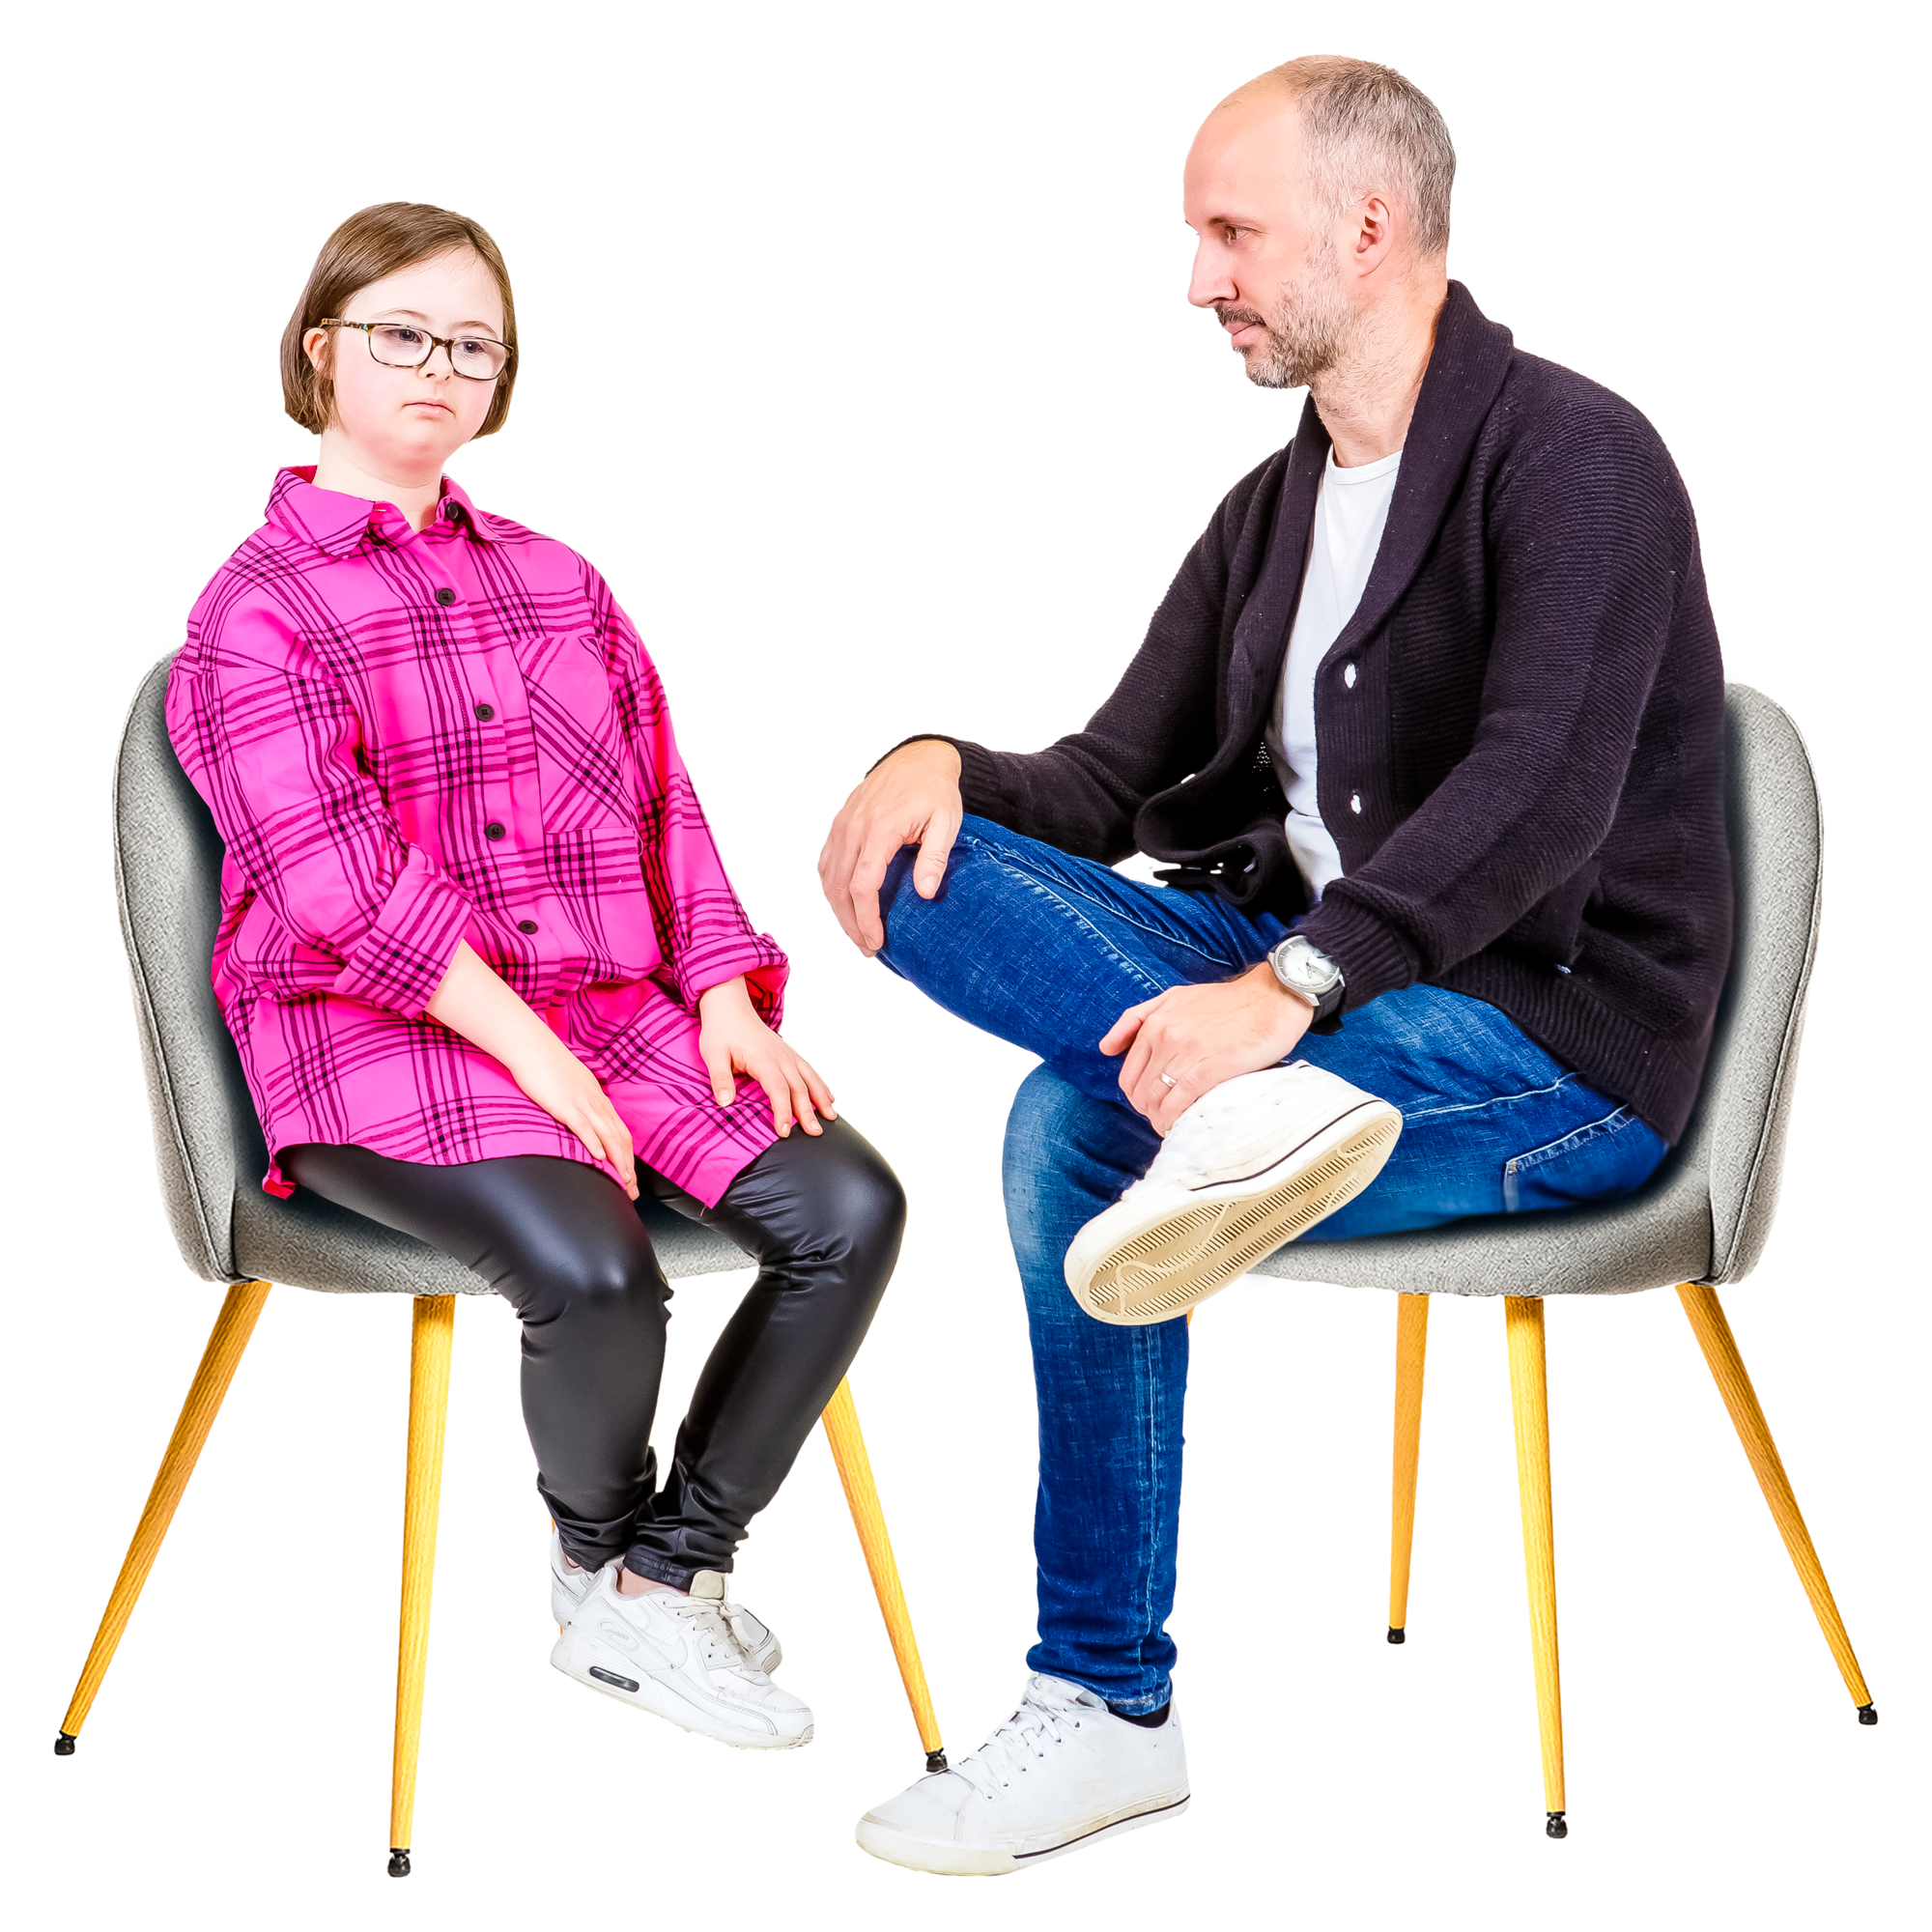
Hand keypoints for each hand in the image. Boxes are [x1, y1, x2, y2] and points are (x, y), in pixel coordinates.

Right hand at [503, 1031, 640, 1197]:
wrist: (534, 1047)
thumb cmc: (550, 1067)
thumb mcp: (573, 1086)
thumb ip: (582, 1103)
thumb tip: (585, 1118)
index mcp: (599, 1101)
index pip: (621, 1134)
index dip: (628, 1158)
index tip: (630, 1178)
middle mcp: (596, 1104)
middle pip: (620, 1140)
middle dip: (628, 1168)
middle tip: (632, 1191)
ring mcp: (582, 1104)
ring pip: (608, 1136)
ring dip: (618, 1161)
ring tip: (623, 1182)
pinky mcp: (565, 1105)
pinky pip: (583, 1126)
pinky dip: (594, 1142)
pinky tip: (599, 1157)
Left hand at [698, 975, 836, 1136]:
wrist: (730, 1008)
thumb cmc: (721, 1033)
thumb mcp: (713, 1055)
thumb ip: (720, 1078)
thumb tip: (725, 1103)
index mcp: (763, 1059)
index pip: (778, 1089)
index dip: (783, 1111)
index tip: (784, 1132)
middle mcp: (781, 1057)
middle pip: (799, 1087)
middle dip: (808, 1111)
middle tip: (816, 1133)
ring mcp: (788, 1054)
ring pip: (810, 1078)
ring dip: (821, 1098)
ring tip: (831, 1118)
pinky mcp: (790, 1054)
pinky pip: (810, 1070)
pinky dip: (821, 1085)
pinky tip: (830, 1098)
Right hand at [817, 740, 962, 955]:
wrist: (917, 758)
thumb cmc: (934, 791)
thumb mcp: (946, 822)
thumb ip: (934, 858)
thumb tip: (924, 894)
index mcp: (880, 830)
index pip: (863, 886)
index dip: (867, 920)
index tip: (877, 942)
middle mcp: (853, 829)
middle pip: (840, 888)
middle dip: (850, 924)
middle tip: (867, 948)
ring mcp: (841, 826)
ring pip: (828, 878)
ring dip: (838, 910)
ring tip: (856, 932)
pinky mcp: (838, 825)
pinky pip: (825, 863)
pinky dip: (832, 888)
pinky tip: (845, 906)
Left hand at [1100, 963, 1313, 1134]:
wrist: (1272, 998)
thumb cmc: (1228, 1001)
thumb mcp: (1175, 997)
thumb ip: (1138, 1018)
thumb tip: (1106, 1048)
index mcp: (1155, 1022)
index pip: (1129, 1073)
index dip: (1137, 1095)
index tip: (1152, 1103)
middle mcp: (1164, 1037)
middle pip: (1139, 1091)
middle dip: (1148, 1111)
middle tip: (1164, 1118)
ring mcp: (1185, 1054)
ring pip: (1156, 1100)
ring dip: (1160, 1120)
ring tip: (1173, 1126)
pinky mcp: (1207, 1070)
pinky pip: (1177, 1104)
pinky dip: (1173, 1122)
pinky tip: (1180, 1127)